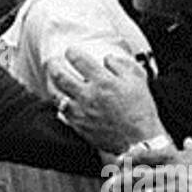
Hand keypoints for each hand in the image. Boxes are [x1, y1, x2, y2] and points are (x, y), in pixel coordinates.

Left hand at [47, 47, 164, 155]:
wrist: (137, 139)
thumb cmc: (140, 111)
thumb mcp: (138, 81)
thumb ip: (122, 65)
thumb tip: (108, 58)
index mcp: (103, 82)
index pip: (80, 61)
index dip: (72, 53)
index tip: (70, 51)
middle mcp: (88, 96)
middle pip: (61, 77)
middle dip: (54, 66)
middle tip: (53, 61)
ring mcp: (80, 112)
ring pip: (56, 95)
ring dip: (51, 84)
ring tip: (51, 79)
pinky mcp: (78, 125)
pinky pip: (61, 112)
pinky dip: (59, 103)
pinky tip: (60, 99)